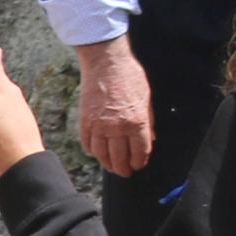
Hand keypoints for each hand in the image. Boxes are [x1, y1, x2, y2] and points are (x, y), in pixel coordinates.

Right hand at [73, 36, 155, 177]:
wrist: (106, 62)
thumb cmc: (129, 77)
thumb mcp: (147, 99)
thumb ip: (149, 122)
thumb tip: (150, 139)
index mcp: (137, 122)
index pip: (140, 151)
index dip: (140, 162)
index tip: (138, 165)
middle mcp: (117, 127)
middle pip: (120, 157)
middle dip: (124, 168)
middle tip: (125, 172)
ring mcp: (99, 125)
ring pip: (102, 154)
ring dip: (107, 163)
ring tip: (111, 167)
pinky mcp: (85, 120)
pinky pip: (87, 142)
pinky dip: (91, 150)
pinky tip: (95, 153)